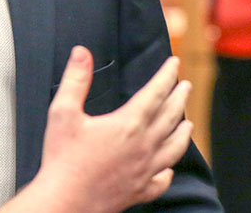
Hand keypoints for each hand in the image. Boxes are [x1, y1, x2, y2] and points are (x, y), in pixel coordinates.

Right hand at [0, 46, 192, 212]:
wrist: (66, 200)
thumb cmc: (63, 158)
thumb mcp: (63, 112)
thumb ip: (75, 80)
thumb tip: (82, 54)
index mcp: (128, 125)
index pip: (154, 93)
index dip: (165, 76)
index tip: (173, 63)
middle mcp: (143, 147)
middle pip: (170, 117)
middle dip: (179, 98)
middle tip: (185, 85)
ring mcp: (145, 170)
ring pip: (174, 148)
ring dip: (182, 132)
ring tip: (187, 123)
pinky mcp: (140, 190)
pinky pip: (162, 179)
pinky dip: (168, 171)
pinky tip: (168, 168)